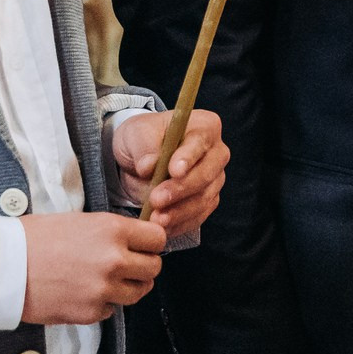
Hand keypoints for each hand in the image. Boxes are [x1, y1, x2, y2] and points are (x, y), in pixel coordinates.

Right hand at [20, 213, 165, 325]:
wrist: (2, 267)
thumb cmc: (34, 238)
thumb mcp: (78, 221)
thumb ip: (109, 232)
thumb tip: (131, 240)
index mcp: (112, 230)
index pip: (158, 239)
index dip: (150, 243)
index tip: (142, 246)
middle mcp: (114, 260)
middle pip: (154, 269)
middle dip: (143, 267)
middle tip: (127, 265)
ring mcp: (104, 289)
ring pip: (138, 292)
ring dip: (127, 287)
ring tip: (106, 281)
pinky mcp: (91, 313)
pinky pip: (111, 310)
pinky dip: (102, 304)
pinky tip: (83, 293)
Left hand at [111, 107, 228, 238]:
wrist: (140, 160)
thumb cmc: (142, 139)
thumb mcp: (136, 133)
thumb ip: (144, 146)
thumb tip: (149, 166)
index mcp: (204, 126)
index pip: (200, 142)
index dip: (188, 158)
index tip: (173, 171)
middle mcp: (216, 153)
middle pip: (206, 174)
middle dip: (181, 189)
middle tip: (157, 199)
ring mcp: (214, 179)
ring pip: (203, 199)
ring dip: (179, 212)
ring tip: (156, 219)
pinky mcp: (207, 201)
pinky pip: (198, 216)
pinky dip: (180, 224)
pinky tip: (163, 227)